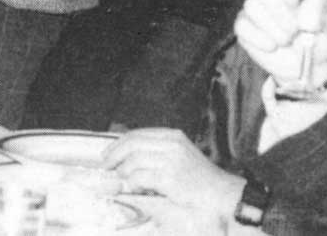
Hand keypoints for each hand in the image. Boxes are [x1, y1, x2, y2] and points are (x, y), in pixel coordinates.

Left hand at [102, 128, 244, 212]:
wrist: (220, 193)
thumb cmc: (199, 178)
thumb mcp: (179, 154)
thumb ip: (157, 151)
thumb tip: (128, 156)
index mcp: (172, 136)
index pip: (137, 134)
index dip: (119, 143)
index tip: (108, 153)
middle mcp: (171, 144)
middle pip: (132, 144)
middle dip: (114, 155)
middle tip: (106, 165)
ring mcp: (171, 160)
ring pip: (134, 161)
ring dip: (123, 171)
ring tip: (122, 178)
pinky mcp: (169, 178)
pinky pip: (141, 177)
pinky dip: (133, 182)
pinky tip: (134, 187)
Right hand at [234, 0, 326, 87]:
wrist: (307, 69)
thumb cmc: (322, 42)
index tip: (295, 3)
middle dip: (280, 12)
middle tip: (295, 31)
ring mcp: (256, 8)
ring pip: (252, 5)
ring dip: (271, 27)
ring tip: (286, 41)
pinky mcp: (244, 25)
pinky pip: (241, 25)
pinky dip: (257, 37)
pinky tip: (271, 46)